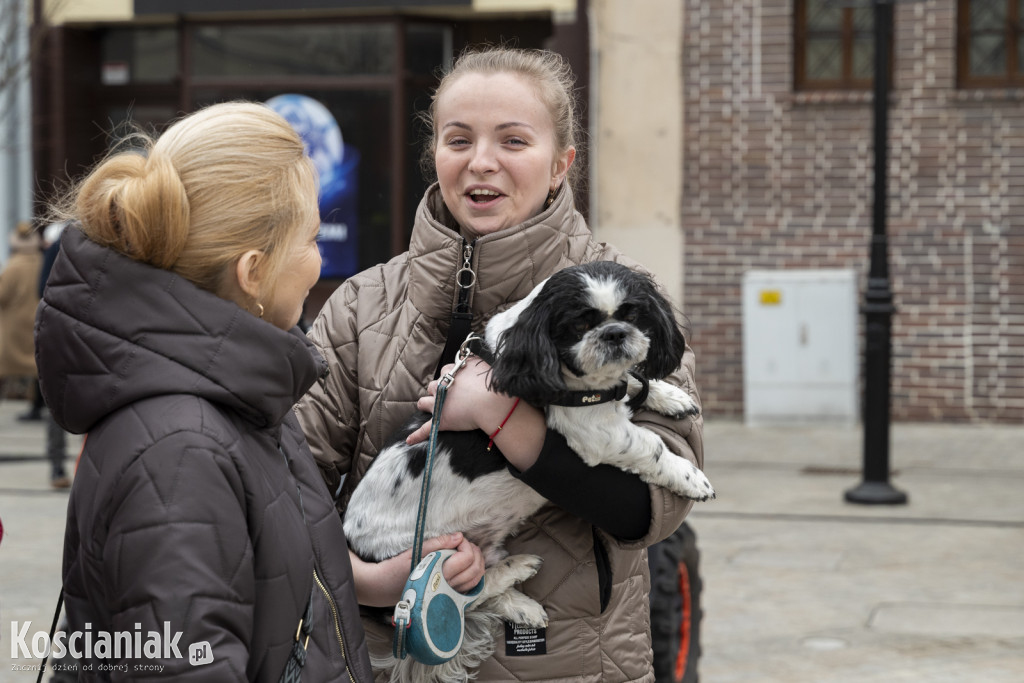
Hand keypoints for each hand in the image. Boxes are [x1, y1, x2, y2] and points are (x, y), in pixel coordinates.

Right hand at [351, 532, 485, 605]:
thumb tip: (459, 536)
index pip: (467, 558)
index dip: (466, 544)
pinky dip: (473, 575)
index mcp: (439, 575)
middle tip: (463, 543)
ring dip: (477, 563)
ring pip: (476, 580)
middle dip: (475, 552)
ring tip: (466, 552)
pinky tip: (466, 566)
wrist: (382, 587)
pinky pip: (469, 588)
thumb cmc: (396, 568)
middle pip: (476, 569)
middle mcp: (446, 588)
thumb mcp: (414, 551)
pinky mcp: (446, 598)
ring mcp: (448, 595)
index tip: (457, 539)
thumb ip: (438, 543)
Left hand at [406, 357, 515, 445]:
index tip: (459, 382)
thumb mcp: (479, 364)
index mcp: (450, 372)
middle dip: (438, 390)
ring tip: (432, 408)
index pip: (444, 372)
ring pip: (423, 402)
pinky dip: (416, 435)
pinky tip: (409, 440)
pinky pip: (425, 429)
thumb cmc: (489, 383)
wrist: (491, 402)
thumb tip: (465, 360)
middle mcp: (440, 386)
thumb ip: (469, 362)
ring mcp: (438, 404)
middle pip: (432, 386)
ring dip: (427, 404)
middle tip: (450, 396)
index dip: (451, 378)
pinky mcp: (440, 421)